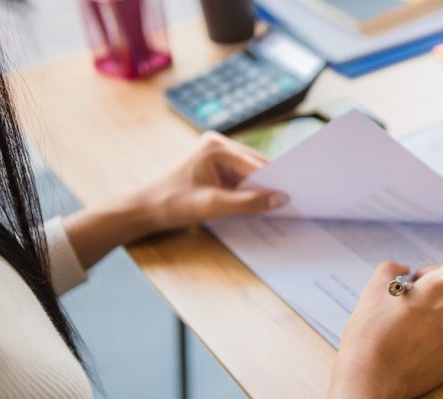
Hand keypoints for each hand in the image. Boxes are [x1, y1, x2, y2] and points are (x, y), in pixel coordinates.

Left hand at [63, 132, 286, 269]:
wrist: (146, 210)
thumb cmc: (173, 204)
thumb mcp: (212, 206)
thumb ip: (247, 203)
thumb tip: (280, 199)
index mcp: (216, 146)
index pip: (255, 165)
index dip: (275, 181)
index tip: (296, 194)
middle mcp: (219, 144)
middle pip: (256, 165)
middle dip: (271, 183)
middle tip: (293, 200)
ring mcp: (217, 154)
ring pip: (251, 172)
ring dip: (262, 188)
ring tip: (280, 203)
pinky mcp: (217, 166)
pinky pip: (242, 177)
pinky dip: (251, 190)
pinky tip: (260, 202)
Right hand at [313, 262, 442, 398]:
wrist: (372, 376)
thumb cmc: (371, 333)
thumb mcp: (374, 288)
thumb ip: (391, 268)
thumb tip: (405, 269)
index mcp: (441, 286)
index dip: (430, 274)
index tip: (415, 284)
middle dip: (431, 298)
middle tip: (406, 312)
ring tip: (418, 327)